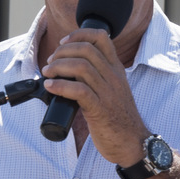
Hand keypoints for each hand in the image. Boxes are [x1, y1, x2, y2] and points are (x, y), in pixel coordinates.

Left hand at [41, 28, 147, 166]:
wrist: (132, 144)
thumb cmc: (118, 119)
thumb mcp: (112, 90)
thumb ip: (97, 77)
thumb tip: (67, 69)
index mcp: (116, 69)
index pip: (102, 37)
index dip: (79, 34)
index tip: (63, 42)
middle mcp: (114, 77)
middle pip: (86, 50)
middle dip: (62, 52)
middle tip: (50, 62)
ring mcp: (108, 93)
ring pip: (81, 67)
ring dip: (58, 67)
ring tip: (47, 73)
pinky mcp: (100, 109)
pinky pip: (79, 90)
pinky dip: (60, 86)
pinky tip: (50, 87)